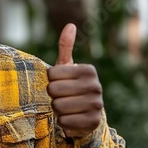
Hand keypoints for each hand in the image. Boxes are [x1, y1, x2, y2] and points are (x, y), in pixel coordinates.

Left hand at [47, 23, 102, 137]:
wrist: (85, 114)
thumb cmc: (70, 86)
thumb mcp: (67, 67)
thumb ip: (66, 47)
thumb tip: (70, 25)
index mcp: (88, 70)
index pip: (52, 74)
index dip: (51, 80)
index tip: (60, 82)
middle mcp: (96, 86)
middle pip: (54, 90)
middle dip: (53, 95)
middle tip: (61, 96)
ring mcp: (97, 105)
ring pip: (58, 106)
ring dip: (57, 109)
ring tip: (66, 107)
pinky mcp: (93, 122)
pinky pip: (64, 121)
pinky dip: (62, 122)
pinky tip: (70, 118)